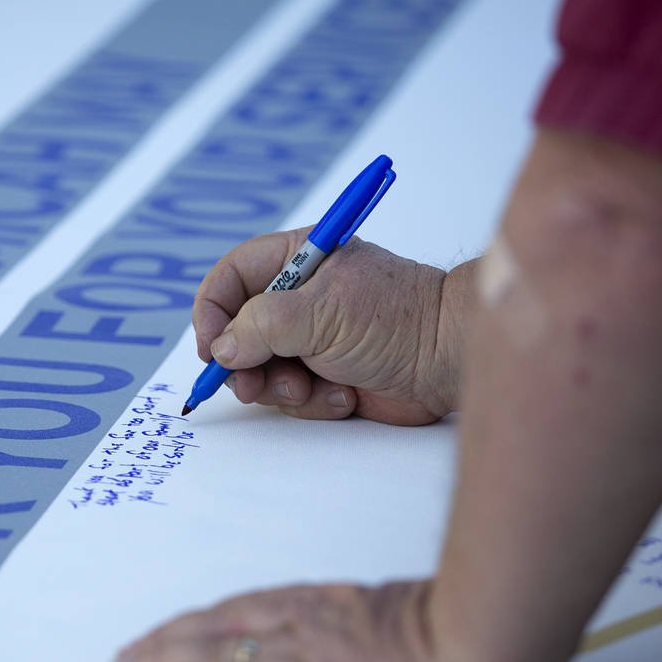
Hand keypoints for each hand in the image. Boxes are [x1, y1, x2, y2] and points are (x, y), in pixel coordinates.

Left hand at [110, 581, 536, 661]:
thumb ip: (374, 628)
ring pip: (215, 648)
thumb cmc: (469, 632)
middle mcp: (304, 617)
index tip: (170, 634)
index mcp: (328, 603)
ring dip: (164, 659)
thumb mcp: (410, 621)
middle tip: (127, 657)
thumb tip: (361, 644)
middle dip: (168, 640)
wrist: (487, 640)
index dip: (202, 623)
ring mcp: (304, 645)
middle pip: (218, 624)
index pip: (247, 609)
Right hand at [194, 228, 467, 424]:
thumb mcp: (319, 313)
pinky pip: (291, 396)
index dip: (212, 312)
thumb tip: (221, 349)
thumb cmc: (395, 319)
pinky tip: (344, 394)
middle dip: (243, 364)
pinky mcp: (324, 376)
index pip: (231, 277)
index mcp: (297, 259)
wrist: (450, 361)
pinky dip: (312, 402)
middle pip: (237, 331)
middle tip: (250, 385)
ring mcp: (310, 340)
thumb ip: (260, 327)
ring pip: (260, 371)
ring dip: (281, 388)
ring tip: (313, 388)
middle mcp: (298, 298)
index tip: (210, 349)